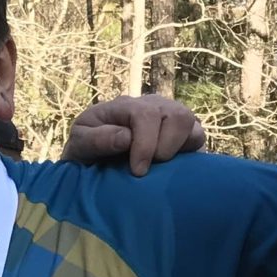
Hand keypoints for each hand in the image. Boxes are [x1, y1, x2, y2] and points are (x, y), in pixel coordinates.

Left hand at [61, 94, 206, 174]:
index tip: (138, 171)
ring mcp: (169, 116)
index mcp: (125, 106)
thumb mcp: (79, 146)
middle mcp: (152, 105)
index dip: (145, 144)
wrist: (95, 163)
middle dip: (163, 147)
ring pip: (190, 122)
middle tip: (147, 168)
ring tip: (159, 164)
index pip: (145, 114)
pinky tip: (171, 164)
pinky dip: (189, 151)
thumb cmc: (86, 152)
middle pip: (176, 115)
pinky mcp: (183, 133)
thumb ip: (97, 140)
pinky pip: (197, 135)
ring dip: (177, 147)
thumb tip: (126, 137)